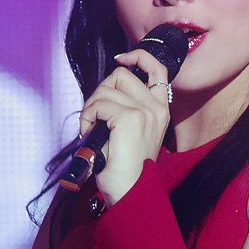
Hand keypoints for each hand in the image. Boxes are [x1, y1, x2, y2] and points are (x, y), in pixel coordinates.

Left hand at [79, 49, 171, 204]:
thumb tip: (107, 89)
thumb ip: (128, 107)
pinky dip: (87, 117)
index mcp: (160, 110)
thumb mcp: (133, 132)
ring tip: (91, 129)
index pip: (157, 68)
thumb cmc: (126, 168)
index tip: (121, 59)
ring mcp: (144, 112)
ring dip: (91, 107)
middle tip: (95, 116)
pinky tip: (89, 134)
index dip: (138, 56)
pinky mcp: (129, 119)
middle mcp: (156, 108)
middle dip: (101, 91)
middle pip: (121, 75)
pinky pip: (99, 104)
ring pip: (106, 88)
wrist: (131, 192)